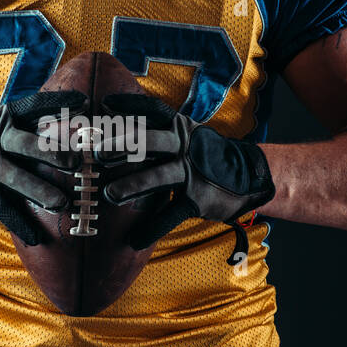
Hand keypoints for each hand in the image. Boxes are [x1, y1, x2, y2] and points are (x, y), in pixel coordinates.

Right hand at [0, 91, 88, 244]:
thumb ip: (24, 124)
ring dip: (40, 191)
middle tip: (78, 162)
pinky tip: (36, 238)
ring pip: (17, 178)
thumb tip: (64, 123)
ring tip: (62, 203)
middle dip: (54, 153)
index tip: (84, 102)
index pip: (34, 107)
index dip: (58, 103)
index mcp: (4, 118)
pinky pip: (1, 208)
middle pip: (29, 144)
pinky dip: (19, 224)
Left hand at [97, 92, 275, 262]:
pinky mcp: (197, 199)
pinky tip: (134, 240)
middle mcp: (185, 146)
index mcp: (180, 128)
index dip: (130, 106)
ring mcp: (192, 173)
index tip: (105, 105)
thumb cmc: (206, 155)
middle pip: (150, 141)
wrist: (250, 177)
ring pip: (158, 177)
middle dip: (122, 145)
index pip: (154, 111)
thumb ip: (160, 135)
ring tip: (109, 195)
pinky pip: (170, 215)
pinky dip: (151, 229)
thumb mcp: (188, 137)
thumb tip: (118, 132)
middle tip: (97, 152)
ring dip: (131, 185)